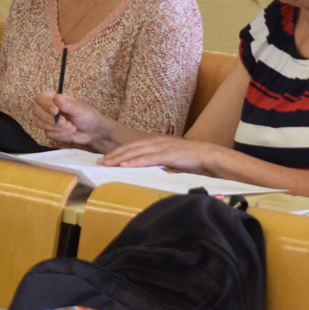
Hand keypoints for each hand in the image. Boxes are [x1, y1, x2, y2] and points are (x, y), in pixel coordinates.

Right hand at [33, 91, 112, 148]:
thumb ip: (68, 104)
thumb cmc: (88, 116)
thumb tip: (58, 97)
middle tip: (65, 121)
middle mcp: (50, 108)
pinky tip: (70, 131)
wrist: (93, 132)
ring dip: (56, 127)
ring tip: (71, 126)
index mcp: (56, 98)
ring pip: (40, 123)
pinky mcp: (51, 131)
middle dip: (51, 119)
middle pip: (37, 111)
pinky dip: (59, 134)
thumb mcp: (80, 108)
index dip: (45, 104)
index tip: (55, 111)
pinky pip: (47, 133)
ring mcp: (49, 120)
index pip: (41, 97)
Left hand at [99, 135, 218, 172]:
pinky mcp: (168, 154)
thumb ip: (156, 160)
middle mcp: (157, 141)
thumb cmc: (190, 158)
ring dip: (120, 158)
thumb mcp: (169, 157)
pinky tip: (125, 166)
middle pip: (130, 147)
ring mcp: (162, 147)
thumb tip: (144, 168)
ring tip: (107, 164)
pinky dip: (135, 162)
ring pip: (136, 152)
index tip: (105, 158)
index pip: (132, 146)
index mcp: (156, 141)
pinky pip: (148, 159)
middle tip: (99, 162)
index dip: (118, 152)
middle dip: (114, 154)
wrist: (208, 155)